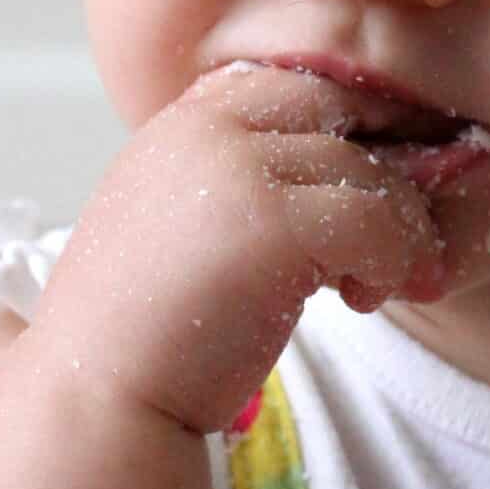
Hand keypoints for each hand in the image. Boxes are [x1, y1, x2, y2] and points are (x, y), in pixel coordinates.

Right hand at [29, 63, 444, 432]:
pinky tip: (362, 299)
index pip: (294, 85)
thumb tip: (346, 166)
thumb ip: (240, 181)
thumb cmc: (147, 332)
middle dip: (383, 166)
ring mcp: (238, 169)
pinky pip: (377, 221)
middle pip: (341, 106)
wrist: (96, 403)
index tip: (369, 186)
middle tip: (391, 234)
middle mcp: (207, 128)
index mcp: (183, 123)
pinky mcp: (272, 224)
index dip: (347, 127)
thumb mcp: (183, 223)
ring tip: (368, 284)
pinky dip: (392, 261)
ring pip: (369, 170)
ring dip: (393, 229)